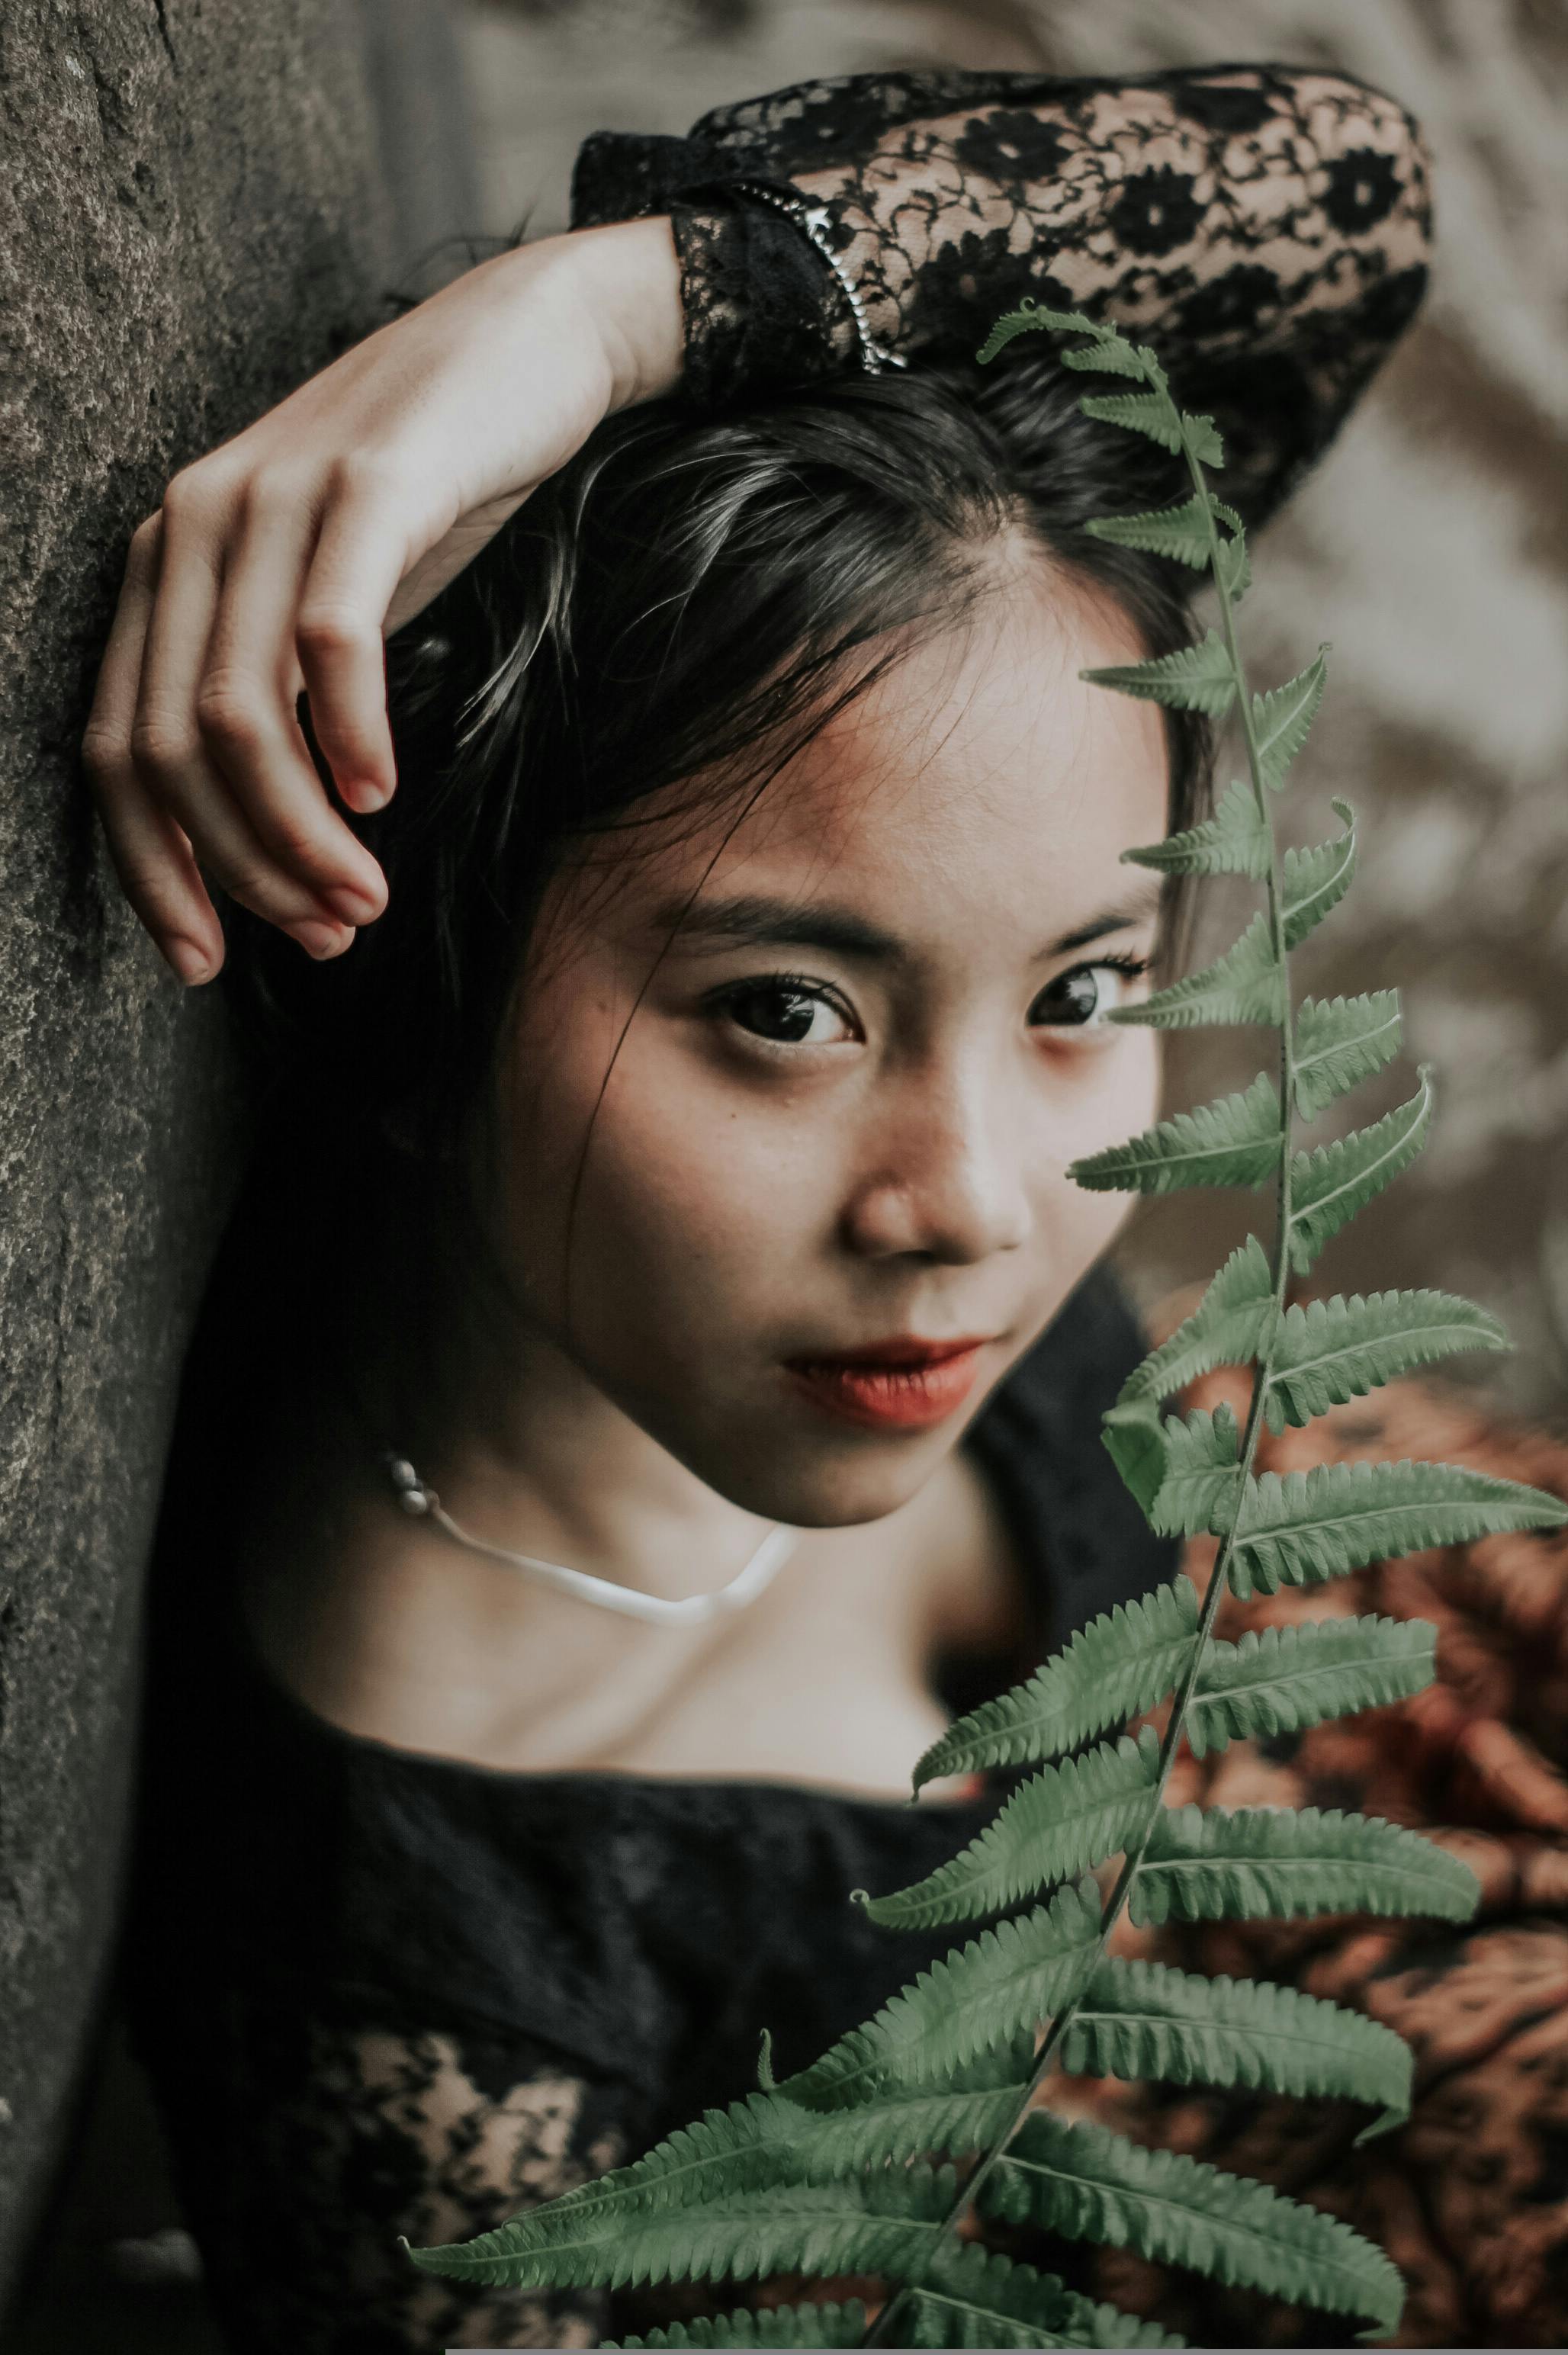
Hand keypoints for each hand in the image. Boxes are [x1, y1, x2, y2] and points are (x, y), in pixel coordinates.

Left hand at [82, 218, 682, 982]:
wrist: (522, 344)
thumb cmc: (425, 493)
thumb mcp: (323, 598)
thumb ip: (277, 697)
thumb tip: (274, 846)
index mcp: (166, 564)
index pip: (116, 748)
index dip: (152, 872)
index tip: (206, 962)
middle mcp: (194, 526)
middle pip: (174, 749)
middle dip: (243, 871)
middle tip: (328, 933)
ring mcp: (275, 499)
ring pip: (241, 714)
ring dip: (298, 834)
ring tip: (363, 896)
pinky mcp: (367, 485)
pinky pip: (329, 642)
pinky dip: (350, 739)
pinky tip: (382, 794)